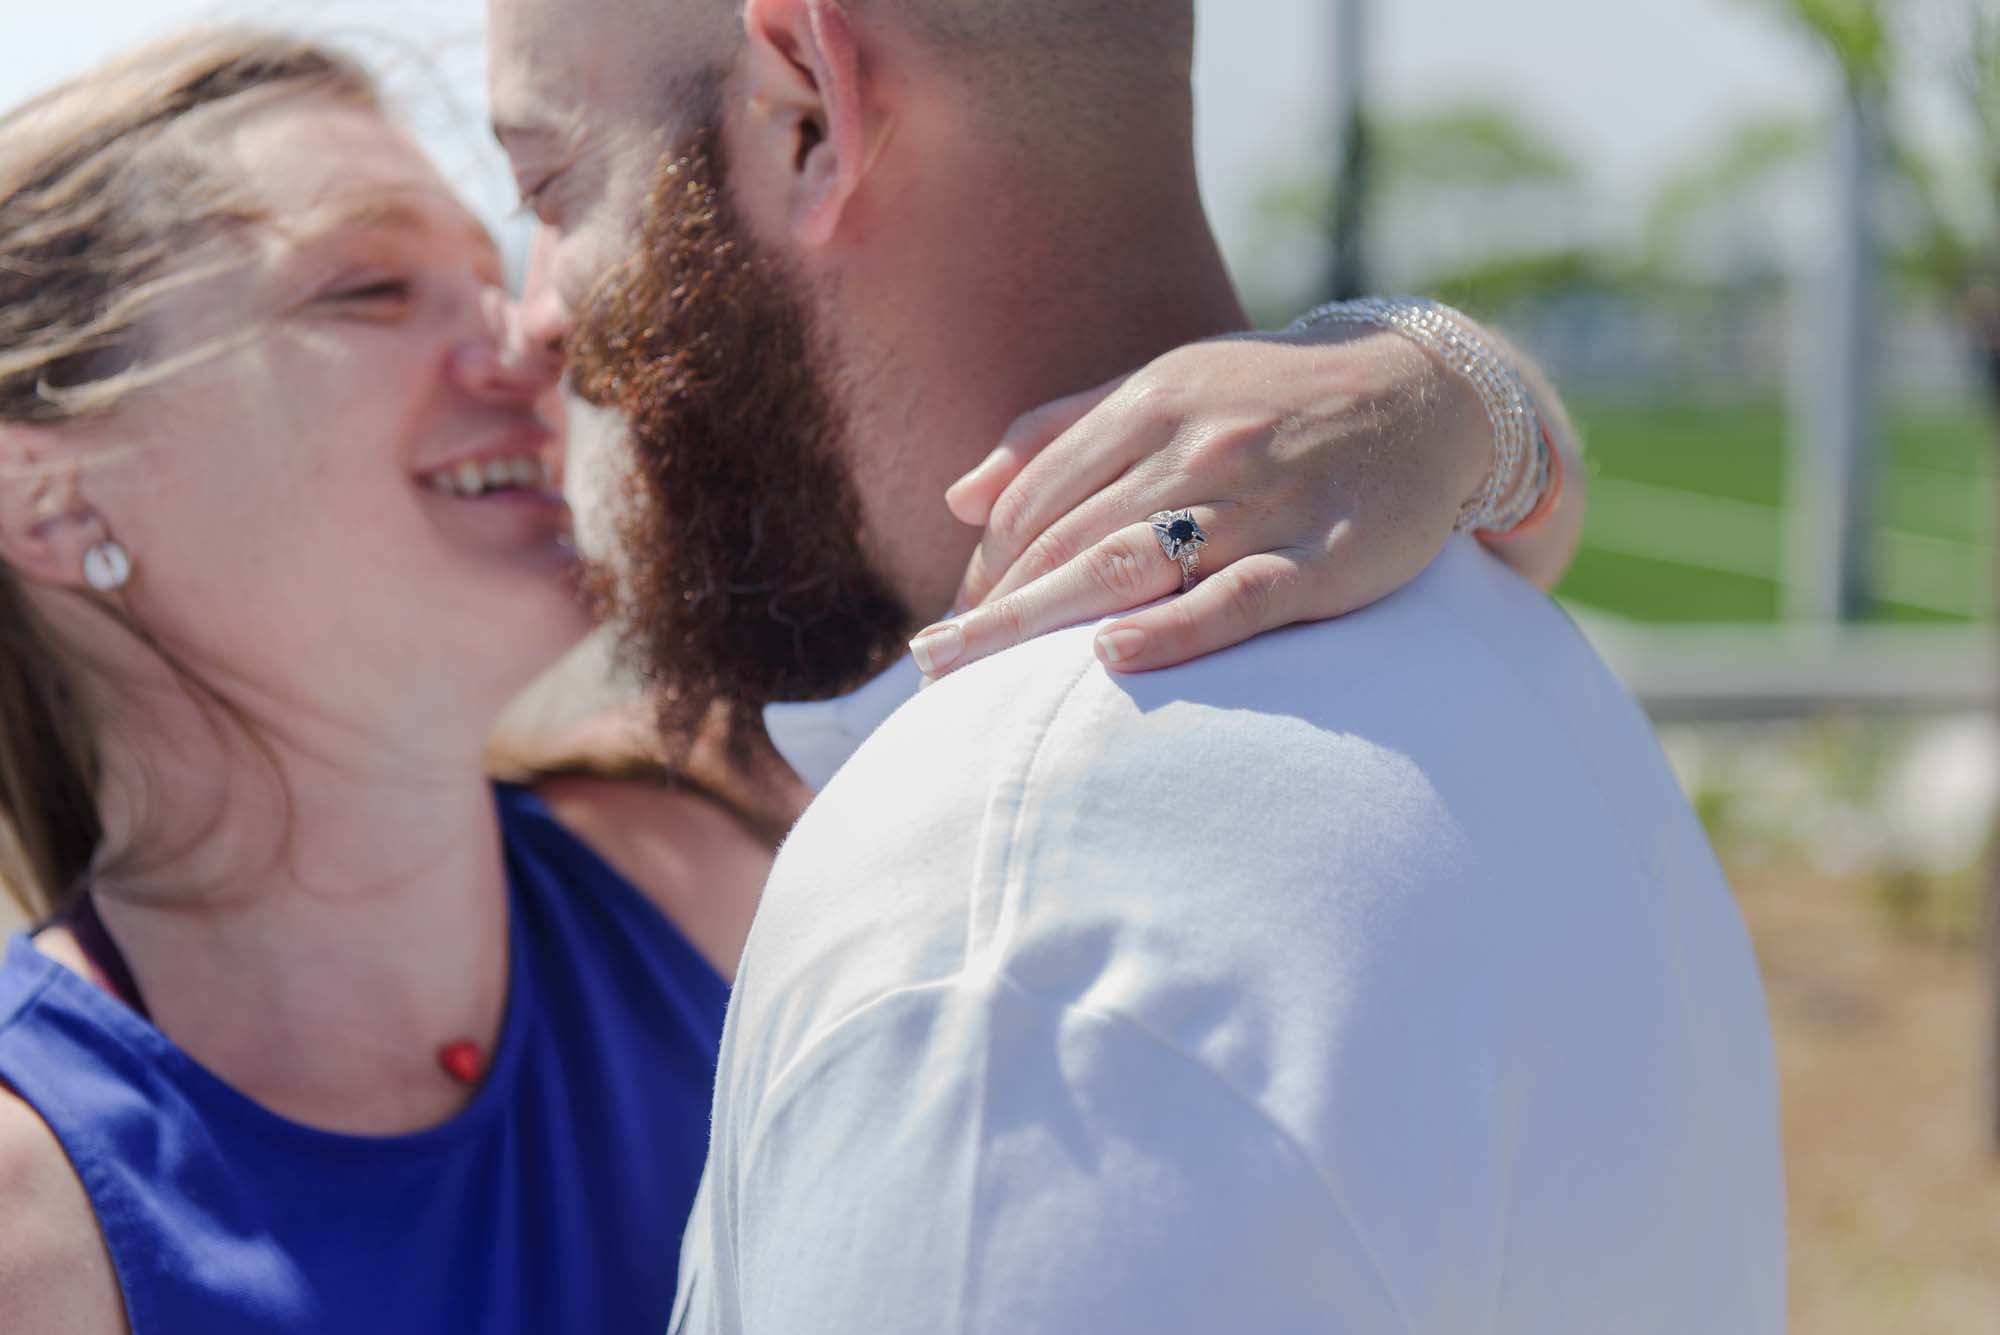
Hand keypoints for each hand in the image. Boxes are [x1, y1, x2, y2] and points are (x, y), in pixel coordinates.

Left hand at [908, 325, 1504, 679]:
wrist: (1430, 396)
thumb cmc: (1277, 401)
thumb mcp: (1169, 386)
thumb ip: (1062, 432)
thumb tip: (959, 495)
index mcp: (1152, 402)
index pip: (1040, 495)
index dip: (987, 563)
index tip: (954, 621)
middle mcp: (1198, 445)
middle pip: (1067, 536)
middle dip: (991, 606)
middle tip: (929, 669)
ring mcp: (1262, 501)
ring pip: (1132, 564)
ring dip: (1040, 621)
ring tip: (969, 673)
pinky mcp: (1324, 556)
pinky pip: (1238, 597)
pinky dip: (1174, 629)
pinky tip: (1111, 657)